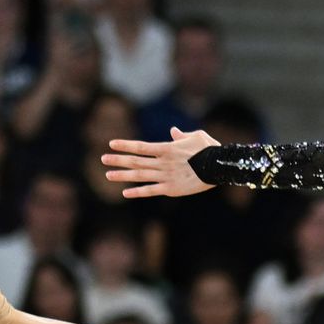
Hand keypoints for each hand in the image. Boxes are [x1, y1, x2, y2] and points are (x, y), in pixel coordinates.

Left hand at [103, 128, 218, 197]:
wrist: (220, 166)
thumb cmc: (210, 149)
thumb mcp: (196, 136)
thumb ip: (181, 135)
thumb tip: (173, 131)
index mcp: (167, 149)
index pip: (140, 146)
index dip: (125, 145)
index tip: (111, 144)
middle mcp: (162, 162)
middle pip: (135, 161)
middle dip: (118, 160)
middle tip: (103, 159)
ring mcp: (166, 176)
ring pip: (139, 175)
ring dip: (122, 175)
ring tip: (107, 175)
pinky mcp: (171, 189)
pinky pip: (151, 190)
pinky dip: (137, 192)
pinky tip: (125, 192)